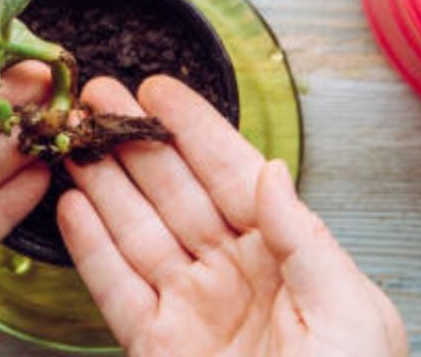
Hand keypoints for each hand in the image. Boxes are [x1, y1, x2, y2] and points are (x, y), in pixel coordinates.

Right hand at [58, 76, 405, 356]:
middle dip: (133, 140)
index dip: (193, 129)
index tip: (158, 89)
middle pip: (173, 191)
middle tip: (95, 95)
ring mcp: (189, 307)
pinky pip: (114, 287)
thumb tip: (270, 170)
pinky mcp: (153, 345)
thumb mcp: (350, 313)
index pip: (231, 174)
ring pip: (136, 229)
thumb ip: (302, 237)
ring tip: (72, 138)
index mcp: (286, 254)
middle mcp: (232, 271)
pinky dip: (89, 247)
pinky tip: (70, 207)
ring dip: (102, 181)